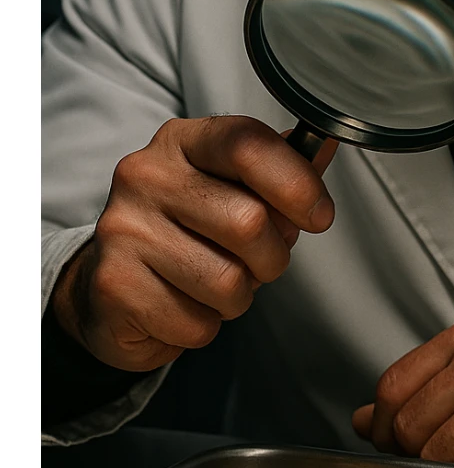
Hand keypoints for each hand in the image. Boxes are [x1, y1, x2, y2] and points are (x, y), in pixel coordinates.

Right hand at [51, 116, 337, 372]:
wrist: (113, 288)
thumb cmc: (187, 232)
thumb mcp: (231, 188)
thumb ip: (279, 169)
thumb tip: (326, 142)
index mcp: (182, 142)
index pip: (249, 145)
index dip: (297, 183)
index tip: (319, 215)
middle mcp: (145, 176)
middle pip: (249, 222)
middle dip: (272, 257)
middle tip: (256, 262)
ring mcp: (124, 229)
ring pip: (227, 281)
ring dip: (238, 297)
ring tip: (214, 285)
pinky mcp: (113, 285)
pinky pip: (197, 323)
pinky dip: (204, 325)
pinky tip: (183, 305)